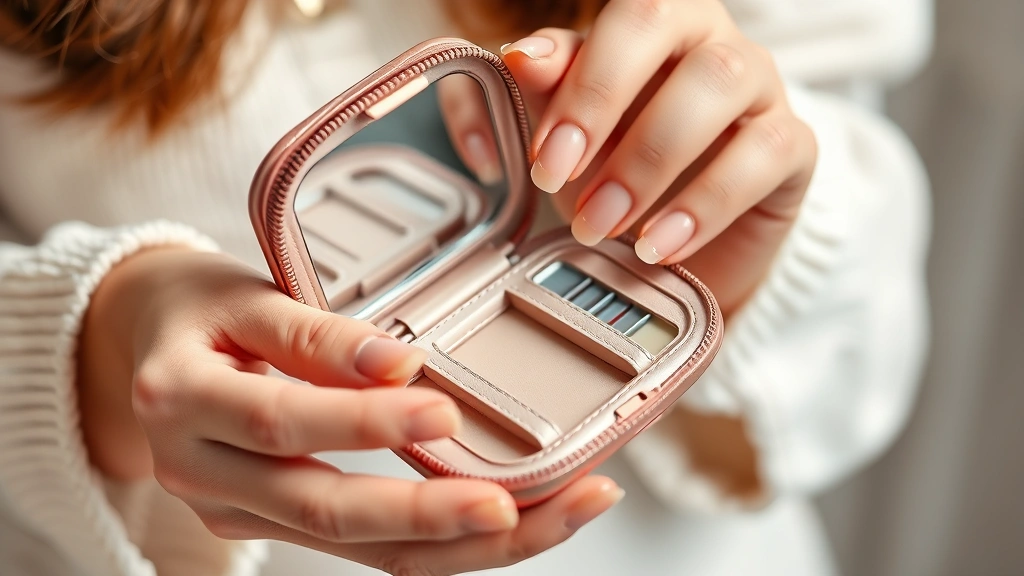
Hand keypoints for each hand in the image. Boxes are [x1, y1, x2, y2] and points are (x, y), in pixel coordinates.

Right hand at [77, 247, 621, 574]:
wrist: (142, 347)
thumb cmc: (196, 312)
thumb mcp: (242, 296)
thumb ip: (314, 335)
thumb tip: (399, 363)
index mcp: (182, 403)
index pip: (282, 423)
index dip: (362, 421)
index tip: (441, 408)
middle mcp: (203, 474)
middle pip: (324, 513)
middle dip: (428, 516)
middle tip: (515, 504)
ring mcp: (236, 511)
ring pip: (355, 548)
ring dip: (457, 545)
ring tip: (547, 517)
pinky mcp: (271, 522)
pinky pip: (359, 548)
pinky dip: (435, 544)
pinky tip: (503, 527)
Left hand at [445, 0, 816, 315]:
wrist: (675, 244)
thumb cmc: (619, 168)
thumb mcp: (573, 133)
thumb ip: (549, 87)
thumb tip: (522, 55)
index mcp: (657, 22)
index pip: (627, 18)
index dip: (584, 85)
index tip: (547, 160)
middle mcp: (712, 40)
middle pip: (670, 33)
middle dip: (607, 116)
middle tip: (568, 191)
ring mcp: (762, 87)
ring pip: (720, 84)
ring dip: (651, 163)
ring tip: (605, 226)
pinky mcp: (794, 146)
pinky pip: (765, 154)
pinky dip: (705, 206)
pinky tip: (660, 245)